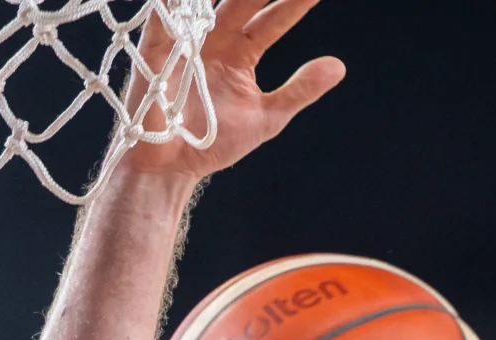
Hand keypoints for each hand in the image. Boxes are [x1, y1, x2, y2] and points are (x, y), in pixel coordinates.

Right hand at [125, 0, 345, 180]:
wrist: (171, 167)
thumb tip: (339, 65)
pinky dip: (170, 2)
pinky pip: (162, 18)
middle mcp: (215, 40)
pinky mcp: (156, 50)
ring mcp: (186, 42)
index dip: (294, 4)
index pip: (272, 19)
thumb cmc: (214, 143)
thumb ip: (299, 90)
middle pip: (241, 1)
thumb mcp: (267, 118)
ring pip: (203, 2)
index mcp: (240, 53)